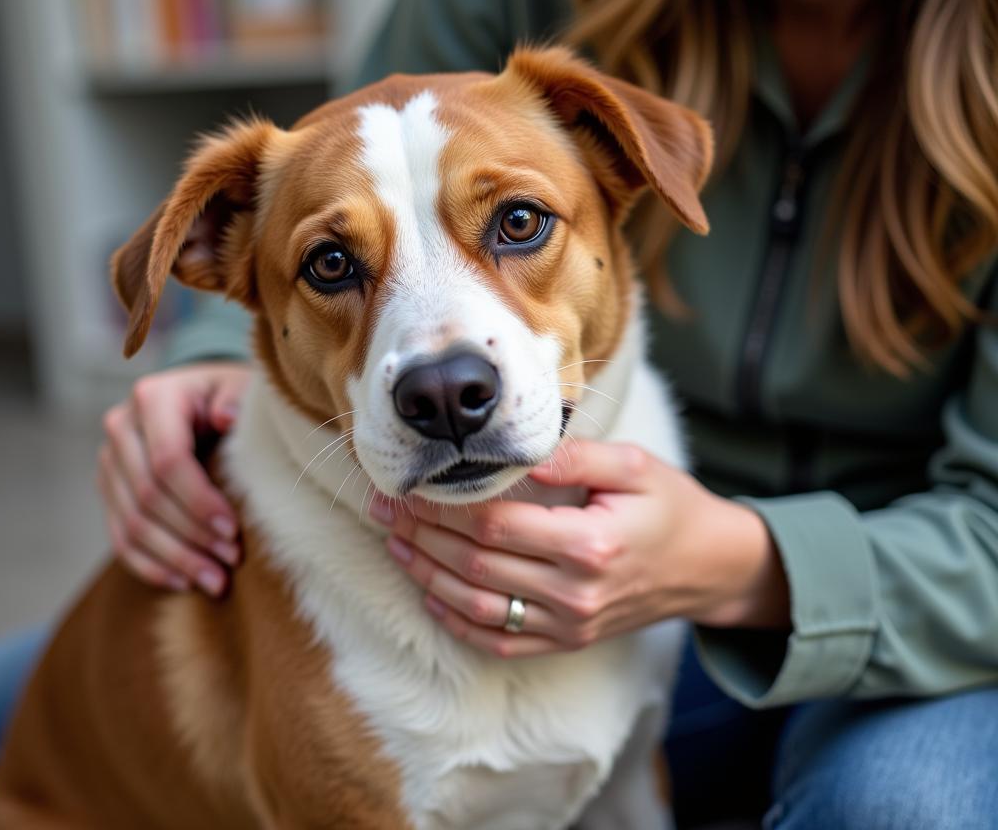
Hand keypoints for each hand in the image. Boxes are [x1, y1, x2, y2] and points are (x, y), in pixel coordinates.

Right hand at [97, 361, 250, 594]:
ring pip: (132, 524)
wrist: (202, 396)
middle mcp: (121, 427)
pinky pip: (120, 538)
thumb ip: (236, 398)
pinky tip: (184, 582)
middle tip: (232, 560)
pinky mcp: (109, 489)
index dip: (199, 501)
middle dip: (193, 536)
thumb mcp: (240, 386)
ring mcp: (109, 461)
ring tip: (217, 581)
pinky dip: (152, 565)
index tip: (233, 531)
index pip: (168, 460)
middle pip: (148, 497)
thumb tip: (226, 417)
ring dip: (176, 559)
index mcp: (153, 397)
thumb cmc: (229, 394)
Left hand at [369, 439, 789, 656]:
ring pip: (476, 607)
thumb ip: (575, 456)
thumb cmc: (672, 507)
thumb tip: (516, 449)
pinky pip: (499, 641)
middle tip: (383, 508)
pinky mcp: (567, 641)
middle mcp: (574, 594)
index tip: (407, 485)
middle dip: (419, 535)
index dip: (441, 507)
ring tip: (394, 543)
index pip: (492, 526)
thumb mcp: (634, 466)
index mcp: (589, 545)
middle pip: (474, 566)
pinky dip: (456, 620)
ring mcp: (569, 626)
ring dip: (426, 576)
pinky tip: (429, 593)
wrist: (709, 568)